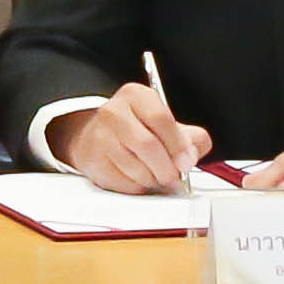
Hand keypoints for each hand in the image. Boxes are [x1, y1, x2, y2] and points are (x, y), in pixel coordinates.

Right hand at [57, 80, 213, 196]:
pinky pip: (123, 183)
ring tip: (155, 175)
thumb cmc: (138, 130)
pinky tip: (137, 178)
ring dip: (153, 180)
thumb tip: (190, 157)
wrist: (98, 137)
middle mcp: (114, 111)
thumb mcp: (168, 125)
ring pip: (136, 168)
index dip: (178, 145)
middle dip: (167, 168)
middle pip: (148, 145)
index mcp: (136, 96)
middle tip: (174, 177)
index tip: (187, 162)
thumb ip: (191, 138)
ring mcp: (100, 136)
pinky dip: (137, 187)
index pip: (161, 119)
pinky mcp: (92, 160)